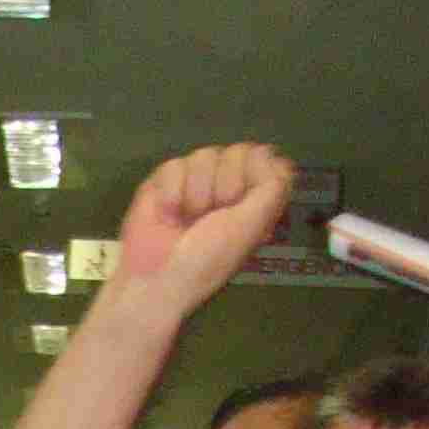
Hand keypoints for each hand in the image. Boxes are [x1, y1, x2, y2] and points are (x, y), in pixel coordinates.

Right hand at [110, 143, 295, 318]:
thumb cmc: (207, 259)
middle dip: (226, 185)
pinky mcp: (165, 181)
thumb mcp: (252, 227)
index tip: (245, 200)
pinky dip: (171, 193)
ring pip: (206, 154)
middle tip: (213, 216)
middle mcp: (226, 186)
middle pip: (239, 152)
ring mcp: (195, 181)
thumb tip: (262, 153)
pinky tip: (167, 214)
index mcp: (252, 199)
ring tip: (187, 219)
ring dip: (196, 193)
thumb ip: (271, 186)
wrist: (157, 277)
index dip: (258, 172)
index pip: (267, 158)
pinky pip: (175, 164)